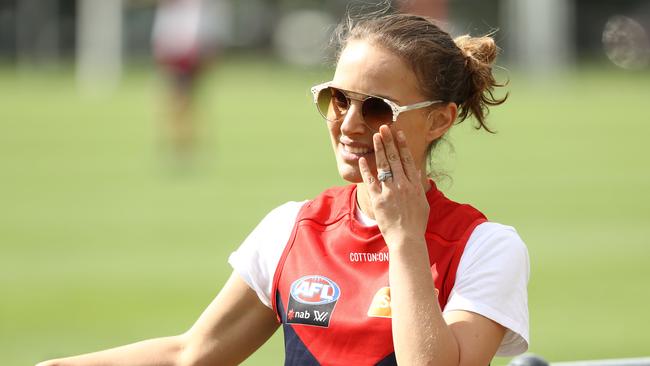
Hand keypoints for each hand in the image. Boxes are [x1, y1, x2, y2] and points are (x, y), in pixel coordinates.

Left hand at [358, 125, 429, 247]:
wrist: (407, 239)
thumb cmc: (416, 224)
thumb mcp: (423, 203)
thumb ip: (420, 187)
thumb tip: (417, 173)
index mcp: (414, 185)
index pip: (408, 160)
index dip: (402, 145)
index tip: (398, 133)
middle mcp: (403, 185)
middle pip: (395, 158)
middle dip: (389, 141)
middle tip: (383, 127)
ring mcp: (390, 191)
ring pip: (384, 166)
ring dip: (379, 149)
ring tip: (375, 136)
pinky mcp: (379, 200)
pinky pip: (371, 181)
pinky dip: (366, 169)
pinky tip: (362, 159)